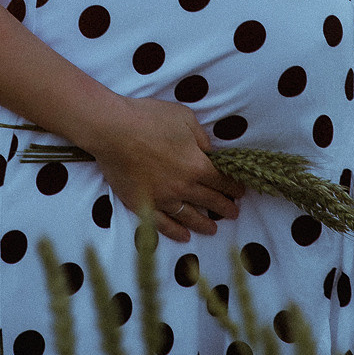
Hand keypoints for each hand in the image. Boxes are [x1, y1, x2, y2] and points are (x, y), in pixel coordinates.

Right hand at [86, 98, 245, 243]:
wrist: (113, 130)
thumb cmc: (149, 118)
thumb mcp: (184, 118)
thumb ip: (201, 138)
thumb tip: (209, 152)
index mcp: (197, 165)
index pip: (222, 181)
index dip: (234, 187)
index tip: (240, 192)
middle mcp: (183, 187)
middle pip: (210, 201)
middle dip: (225, 207)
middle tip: (233, 213)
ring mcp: (162, 199)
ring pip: (189, 217)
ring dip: (204, 224)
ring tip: (213, 229)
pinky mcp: (142, 204)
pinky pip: (162, 224)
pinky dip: (175, 232)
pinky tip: (184, 236)